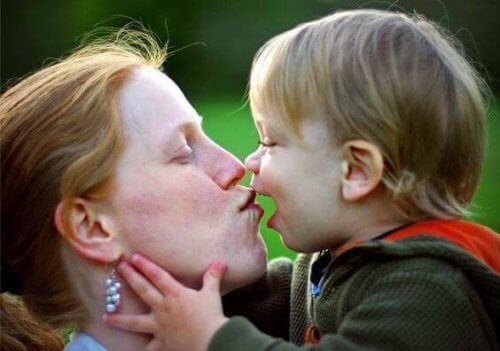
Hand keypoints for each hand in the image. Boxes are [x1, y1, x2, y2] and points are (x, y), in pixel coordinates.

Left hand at [103, 254, 228, 350]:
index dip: (145, 265)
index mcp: (175, 294)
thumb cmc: (211, 315)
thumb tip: (220, 262)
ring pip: (135, 322)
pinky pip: (148, 348)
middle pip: (143, 291)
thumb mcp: (212, 293)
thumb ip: (213, 277)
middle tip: (119, 269)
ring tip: (105, 317)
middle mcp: (163, 308)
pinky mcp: (161, 343)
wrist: (211, 340)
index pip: (157, 275)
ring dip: (119, 319)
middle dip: (130, 278)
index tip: (133, 257)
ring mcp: (159, 327)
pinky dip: (141, 350)